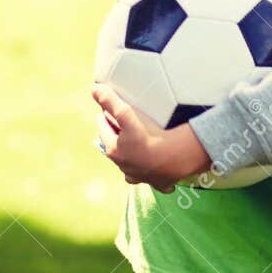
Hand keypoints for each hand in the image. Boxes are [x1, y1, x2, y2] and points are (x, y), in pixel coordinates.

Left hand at [93, 83, 210, 192]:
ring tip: (134, 152)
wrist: (178, 156)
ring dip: (129, 161)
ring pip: (130, 170)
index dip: (103, 118)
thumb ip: (110, 101)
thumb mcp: (127, 114)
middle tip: (119, 127)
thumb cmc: (150, 135)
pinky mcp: (159, 183)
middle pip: (115, 150)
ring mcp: (142, 177)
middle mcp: (125, 167)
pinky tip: (155, 174)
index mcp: (114, 151)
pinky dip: (152, 177)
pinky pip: (153, 181)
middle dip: (114, 139)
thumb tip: (93, 89)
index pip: (103, 130)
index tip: (104, 111)